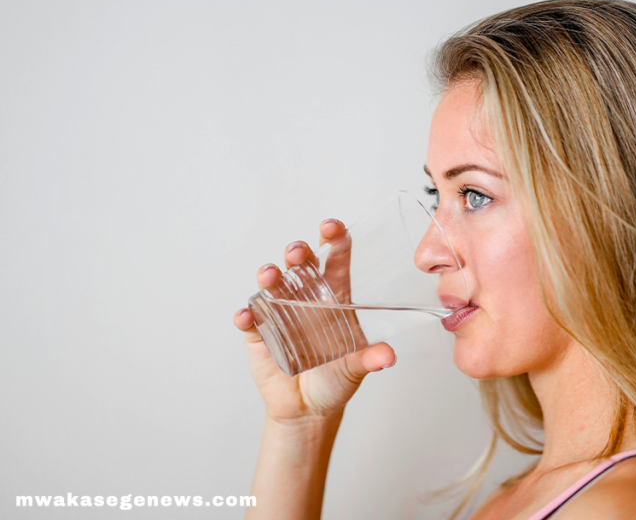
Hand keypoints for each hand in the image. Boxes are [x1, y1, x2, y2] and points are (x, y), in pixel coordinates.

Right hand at [233, 219, 395, 424]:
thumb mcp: (356, 368)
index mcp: (334, 298)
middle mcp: (306, 299)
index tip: (332, 227)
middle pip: (300, 265)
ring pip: (272, 286)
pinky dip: (246, 316)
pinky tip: (246, 316)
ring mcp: (280, 313)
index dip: (334, 240)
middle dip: (297, 253)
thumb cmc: (336, 380)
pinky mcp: (259, 334)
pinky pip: (250, 320)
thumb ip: (370, 360)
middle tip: (298, 253)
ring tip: (270, 277)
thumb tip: (388, 356)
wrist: (309, 408)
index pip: (334, 261)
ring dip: (270, 277)